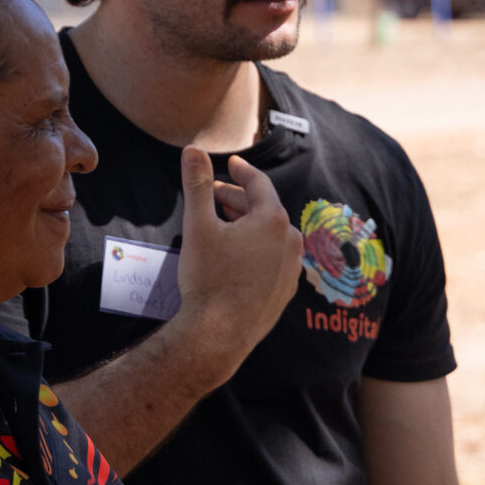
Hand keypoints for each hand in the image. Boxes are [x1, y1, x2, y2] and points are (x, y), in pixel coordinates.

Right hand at [176, 146, 298, 362]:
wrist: (219, 335)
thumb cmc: (208, 278)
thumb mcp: (198, 225)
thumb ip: (197, 184)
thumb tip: (192, 149)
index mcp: (273, 220)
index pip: (258, 183)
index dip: (241, 171)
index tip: (231, 164)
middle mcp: (291, 242)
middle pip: (265, 209)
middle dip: (238, 199)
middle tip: (214, 196)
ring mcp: (292, 269)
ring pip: (270, 235)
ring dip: (248, 225)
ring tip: (224, 224)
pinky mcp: (286, 291)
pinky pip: (273, 260)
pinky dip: (256, 250)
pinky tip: (238, 256)